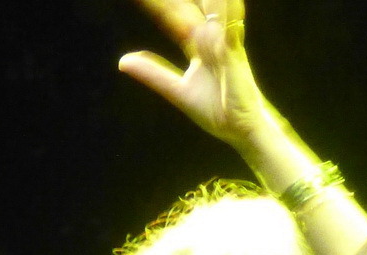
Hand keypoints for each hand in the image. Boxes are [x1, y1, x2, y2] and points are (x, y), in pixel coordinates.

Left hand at [119, 0, 266, 150]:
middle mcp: (210, 39)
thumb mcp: (178, 91)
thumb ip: (154, 73)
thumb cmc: (218, 111)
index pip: (172, 18)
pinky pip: (229, 28)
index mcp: (197, 45)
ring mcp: (223, 43)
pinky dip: (226, 10)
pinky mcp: (234, 54)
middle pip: (186, 8)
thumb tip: (123, 61)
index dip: (156, 5)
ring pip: (210, 9)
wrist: (243, 130)